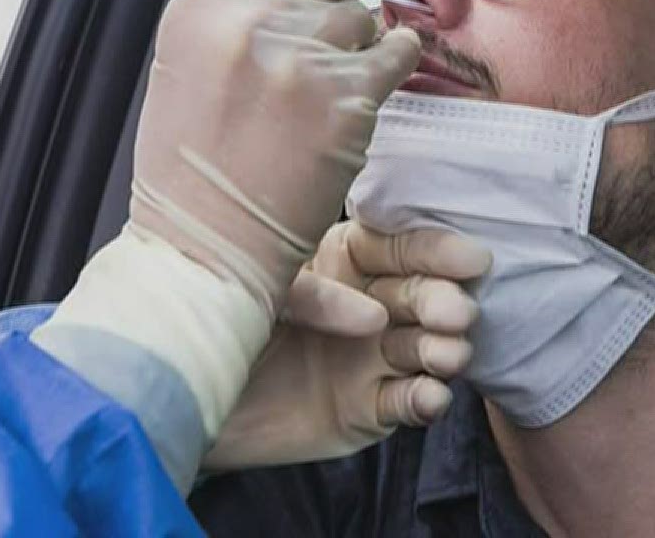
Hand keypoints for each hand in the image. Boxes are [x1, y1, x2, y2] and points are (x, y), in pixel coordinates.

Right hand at [33, 0, 421, 489]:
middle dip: (332, 3)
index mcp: (201, 1)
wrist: (205, 245)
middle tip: (321, 47)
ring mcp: (301, 57)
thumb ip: (236, 4)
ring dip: (359, 42)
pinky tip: (380, 77)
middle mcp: (249, 17)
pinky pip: (398, 51)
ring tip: (333, 82)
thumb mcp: (188, 58)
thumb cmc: (193, 162)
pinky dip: (398, 59)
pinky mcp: (347, 99)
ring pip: (363, 13)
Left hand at [204, 222, 491, 470]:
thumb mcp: (259, 285)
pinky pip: (406, 401)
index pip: (402, 248)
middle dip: (442, 303)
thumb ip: (316, 295)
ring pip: (423, 348)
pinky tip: (431, 396)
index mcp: (347, 258)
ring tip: (447, 356)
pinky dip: (424, 399)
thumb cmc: (218, 317)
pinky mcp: (368, 406)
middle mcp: (370, 303)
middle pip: (421, 296)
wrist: (183, 395)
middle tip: (456, 315)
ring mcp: (372, 356)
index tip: (471, 259)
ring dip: (442, 351)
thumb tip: (372, 316)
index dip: (438, 253)